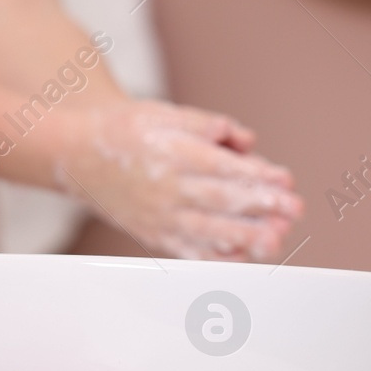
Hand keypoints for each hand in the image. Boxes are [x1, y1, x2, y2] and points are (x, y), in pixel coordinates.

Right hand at [53, 101, 301, 261]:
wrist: (77, 155)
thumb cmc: (126, 131)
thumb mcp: (166, 113)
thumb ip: (208, 124)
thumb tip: (245, 141)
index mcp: (171, 152)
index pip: (222, 167)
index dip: (257, 175)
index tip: (285, 180)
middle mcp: (166, 188)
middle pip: (220, 201)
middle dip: (261, 207)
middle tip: (293, 210)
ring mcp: (159, 216)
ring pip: (208, 231)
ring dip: (245, 237)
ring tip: (275, 240)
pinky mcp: (154, 234)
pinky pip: (188, 251)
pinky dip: (216, 256)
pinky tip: (243, 256)